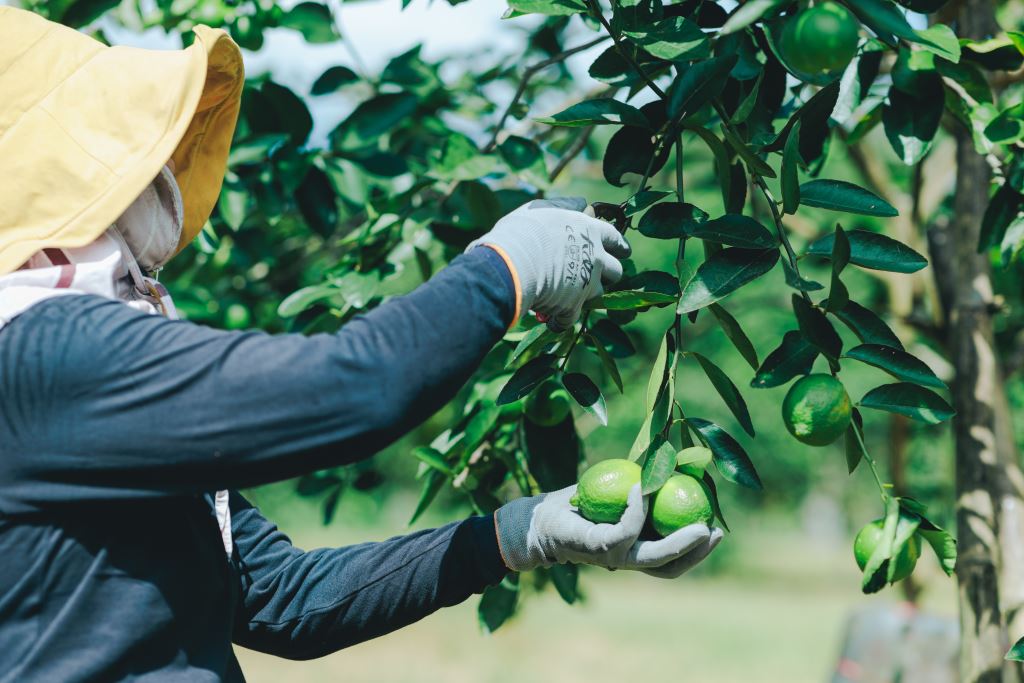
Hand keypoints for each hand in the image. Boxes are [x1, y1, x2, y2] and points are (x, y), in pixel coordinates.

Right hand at [467, 198, 630, 331]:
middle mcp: (595, 259)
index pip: (616, 239)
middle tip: (593, 274)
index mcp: (590, 232)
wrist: (511, 265)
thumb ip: (565, 207)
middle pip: (616, 271)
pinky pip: (569, 320)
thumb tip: (581, 204)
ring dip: (586, 296)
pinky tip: (549, 320)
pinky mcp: (572, 308)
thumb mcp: (542, 209)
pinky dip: (559, 321)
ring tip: (568, 296)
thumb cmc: (522, 232)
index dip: (620, 246)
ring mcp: (587, 285)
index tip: (622, 251)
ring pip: (599, 295)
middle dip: (607, 273)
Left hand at [495, 484, 722, 577]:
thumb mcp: (615, 490)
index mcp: (633, 549)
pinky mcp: (596, 548)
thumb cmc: (575, 502)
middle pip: (669, 567)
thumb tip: (674, 461)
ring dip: (678, 542)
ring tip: (697, 524)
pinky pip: (625, 530)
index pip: (671, 559)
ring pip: (653, 557)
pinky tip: (642, 487)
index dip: (696, 550)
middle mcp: (625, 559)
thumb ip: (641, 485)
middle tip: (713, 531)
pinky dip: (637, 509)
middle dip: (696, 553)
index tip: (716, 529)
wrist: (537, 517)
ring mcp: (611, 557)